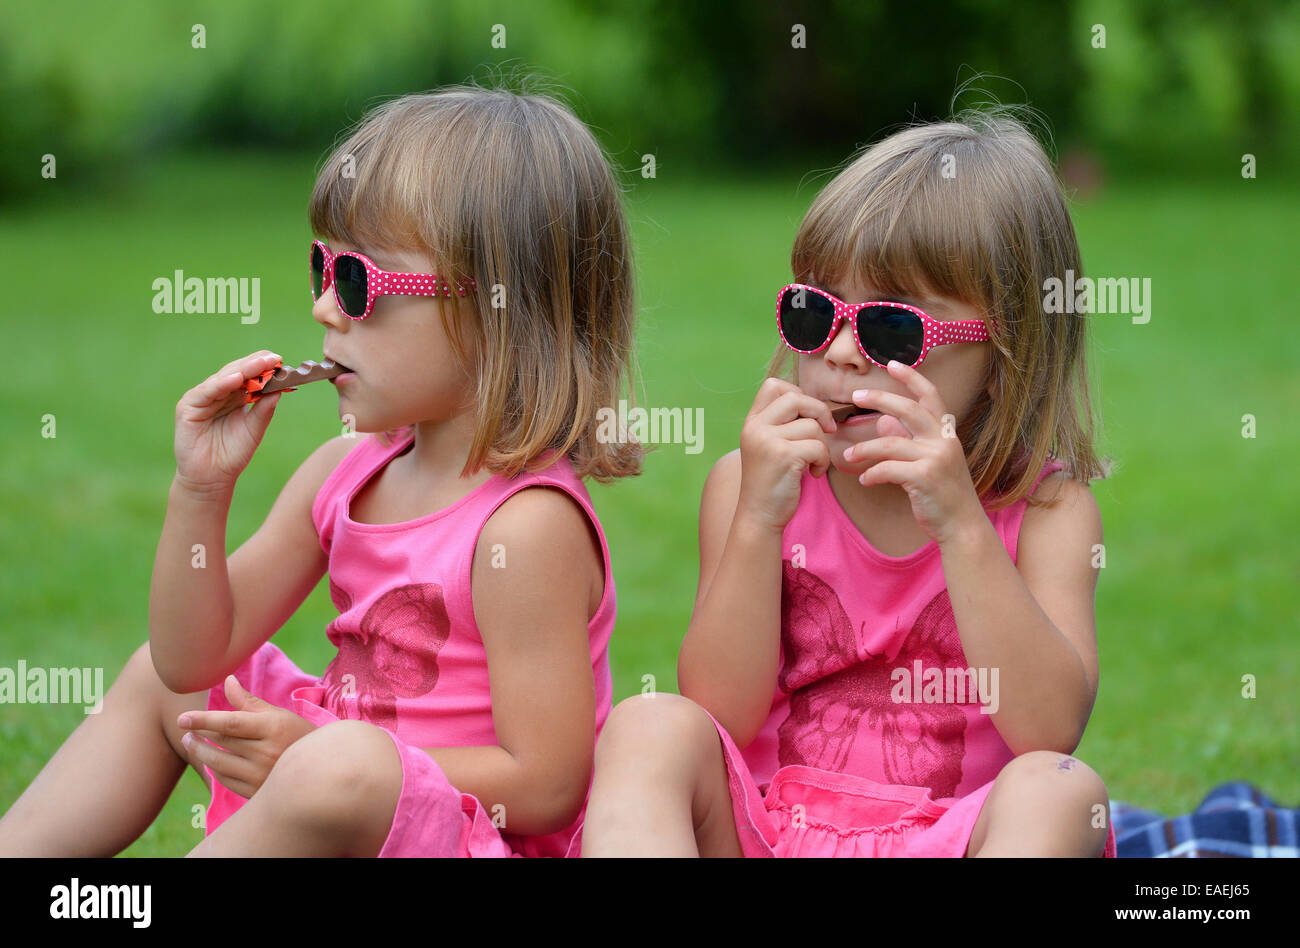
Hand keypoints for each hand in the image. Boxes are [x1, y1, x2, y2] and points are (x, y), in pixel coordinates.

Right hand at [173, 351, 283, 494]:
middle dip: (256, 364)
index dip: (264, 368)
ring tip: (260, 363)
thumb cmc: (233, 454)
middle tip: (273, 358)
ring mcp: (203, 398)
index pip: (249, 376)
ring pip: (223, 378)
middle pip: (238, 372)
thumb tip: (281, 389)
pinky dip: (220, 384)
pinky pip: (206, 392)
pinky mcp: (188, 407)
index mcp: (235, 397)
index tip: (281, 361)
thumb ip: (264, 410)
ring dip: (242, 370)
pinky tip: (236, 379)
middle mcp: (218, 393)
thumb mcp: (254, 430)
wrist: (212, 478)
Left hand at [178, 674, 316, 798]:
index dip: (204, 720)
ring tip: (189, 742)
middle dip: (200, 733)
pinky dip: (213, 769)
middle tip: (186, 728)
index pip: (231, 723)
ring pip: (219, 763)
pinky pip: (226, 779)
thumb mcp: (277, 715)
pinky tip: (209, 760)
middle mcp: (267, 752)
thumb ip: (248, 702)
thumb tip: (228, 680)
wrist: (320, 769)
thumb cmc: (296, 734)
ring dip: (200, 752)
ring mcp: (261, 775)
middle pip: (222, 741)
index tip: (183, 718)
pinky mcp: (256, 792)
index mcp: (273, 727)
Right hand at [736, 377, 835, 531]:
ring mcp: (767, 440)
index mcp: (752, 422)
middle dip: (819, 412)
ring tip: (813, 463)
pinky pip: (818, 446)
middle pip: (796, 397)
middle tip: (826, 430)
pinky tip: (813, 474)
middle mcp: (755, 427)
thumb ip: (782, 424)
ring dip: (822, 445)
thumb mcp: (768, 446)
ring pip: (812, 425)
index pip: (773, 385)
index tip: (807, 415)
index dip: (798, 393)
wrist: (759, 516)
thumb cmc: (771, 482)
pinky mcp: (782, 456)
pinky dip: (822, 461)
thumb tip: (816, 406)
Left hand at [841, 360, 986, 545]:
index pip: (930, 396)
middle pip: (909, 409)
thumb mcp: (930, 461)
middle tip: (855, 395)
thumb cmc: (942, 493)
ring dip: (864, 448)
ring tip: (848, 455)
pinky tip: (864, 479)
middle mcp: (944, 441)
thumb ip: (910, 439)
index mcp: (946, 433)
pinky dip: (872, 473)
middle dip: (880, 398)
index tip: (893, 363)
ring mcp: (936, 458)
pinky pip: (888, 469)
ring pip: (890, 443)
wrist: (962, 526)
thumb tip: (885, 420)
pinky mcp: (924, 478)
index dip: (912, 378)